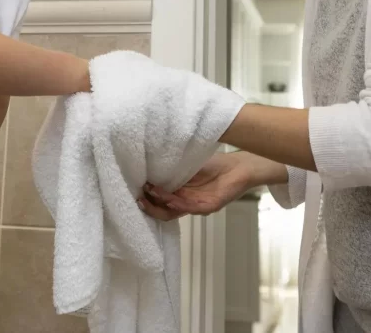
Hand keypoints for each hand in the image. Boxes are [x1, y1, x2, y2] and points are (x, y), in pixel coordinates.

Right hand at [138, 152, 253, 220]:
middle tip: (136, 196)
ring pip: (172, 212)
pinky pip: (189, 208)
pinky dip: (177, 204)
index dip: (145, 196)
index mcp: (179, 192)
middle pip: (162, 210)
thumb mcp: (186, 163)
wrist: (239, 166)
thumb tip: (147, 159)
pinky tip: (168, 197)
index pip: (158, 200)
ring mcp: (196, 206)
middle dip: (148, 205)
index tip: (132, 188)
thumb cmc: (214, 163)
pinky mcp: (208, 206)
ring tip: (148, 193)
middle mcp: (185, 201)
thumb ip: (171, 166)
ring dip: (159, 203)